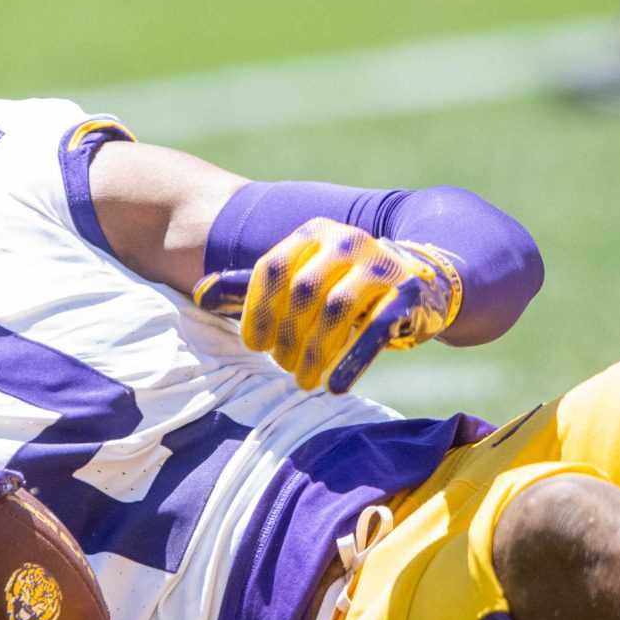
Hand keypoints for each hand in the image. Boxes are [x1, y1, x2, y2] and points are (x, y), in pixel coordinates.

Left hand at [192, 217, 463, 392]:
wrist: (421, 282)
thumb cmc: (344, 285)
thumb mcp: (299, 278)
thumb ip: (251, 285)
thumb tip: (199, 293)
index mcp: (314, 233)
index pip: (273, 268)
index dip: (256, 310)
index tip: (252, 346)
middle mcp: (347, 241)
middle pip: (303, 292)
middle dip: (287, 336)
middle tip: (281, 367)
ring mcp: (380, 265)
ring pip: (337, 310)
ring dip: (315, 352)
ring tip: (304, 380)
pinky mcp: (407, 295)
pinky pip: (376, 330)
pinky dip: (353, 361)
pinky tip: (335, 386)